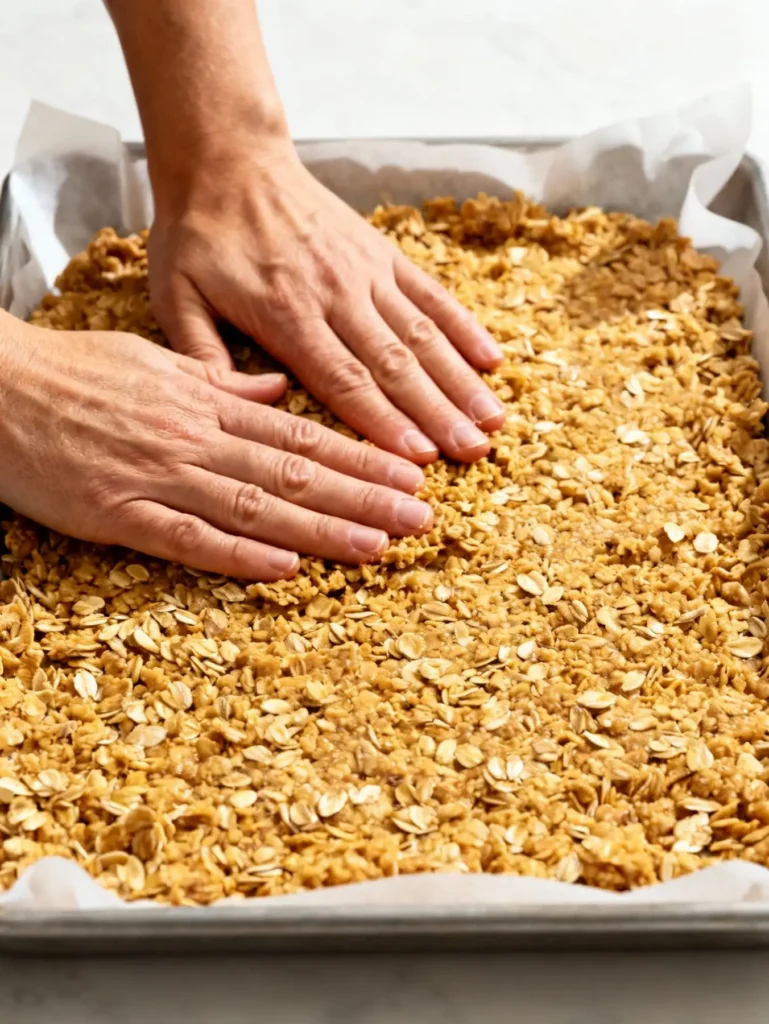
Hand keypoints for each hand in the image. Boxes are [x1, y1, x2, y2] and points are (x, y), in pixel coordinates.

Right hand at [0, 318, 431, 579]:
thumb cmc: (76, 372)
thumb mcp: (158, 362)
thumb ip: (224, 381)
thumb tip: (280, 390)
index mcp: (208, 403)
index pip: (302, 435)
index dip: (361, 457)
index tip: (409, 475)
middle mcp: (196, 438)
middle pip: (296, 473)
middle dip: (365, 496)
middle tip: (421, 519)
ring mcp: (159, 476)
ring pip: (256, 507)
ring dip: (322, 529)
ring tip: (378, 546)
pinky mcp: (117, 513)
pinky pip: (187, 538)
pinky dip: (239, 556)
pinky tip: (287, 571)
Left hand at [148, 144, 506, 464]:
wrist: (226, 157)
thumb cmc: (198, 235)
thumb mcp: (175, 298)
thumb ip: (203, 357)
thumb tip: (252, 407)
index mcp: (286, 315)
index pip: (345, 380)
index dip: (385, 422)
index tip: (420, 458)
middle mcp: (336, 294)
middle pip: (396, 365)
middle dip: (438, 413)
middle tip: (474, 452)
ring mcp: (365, 271)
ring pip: (422, 334)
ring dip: (460, 379)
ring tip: (492, 419)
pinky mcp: (381, 253)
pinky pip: (430, 294)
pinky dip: (463, 327)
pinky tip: (492, 359)